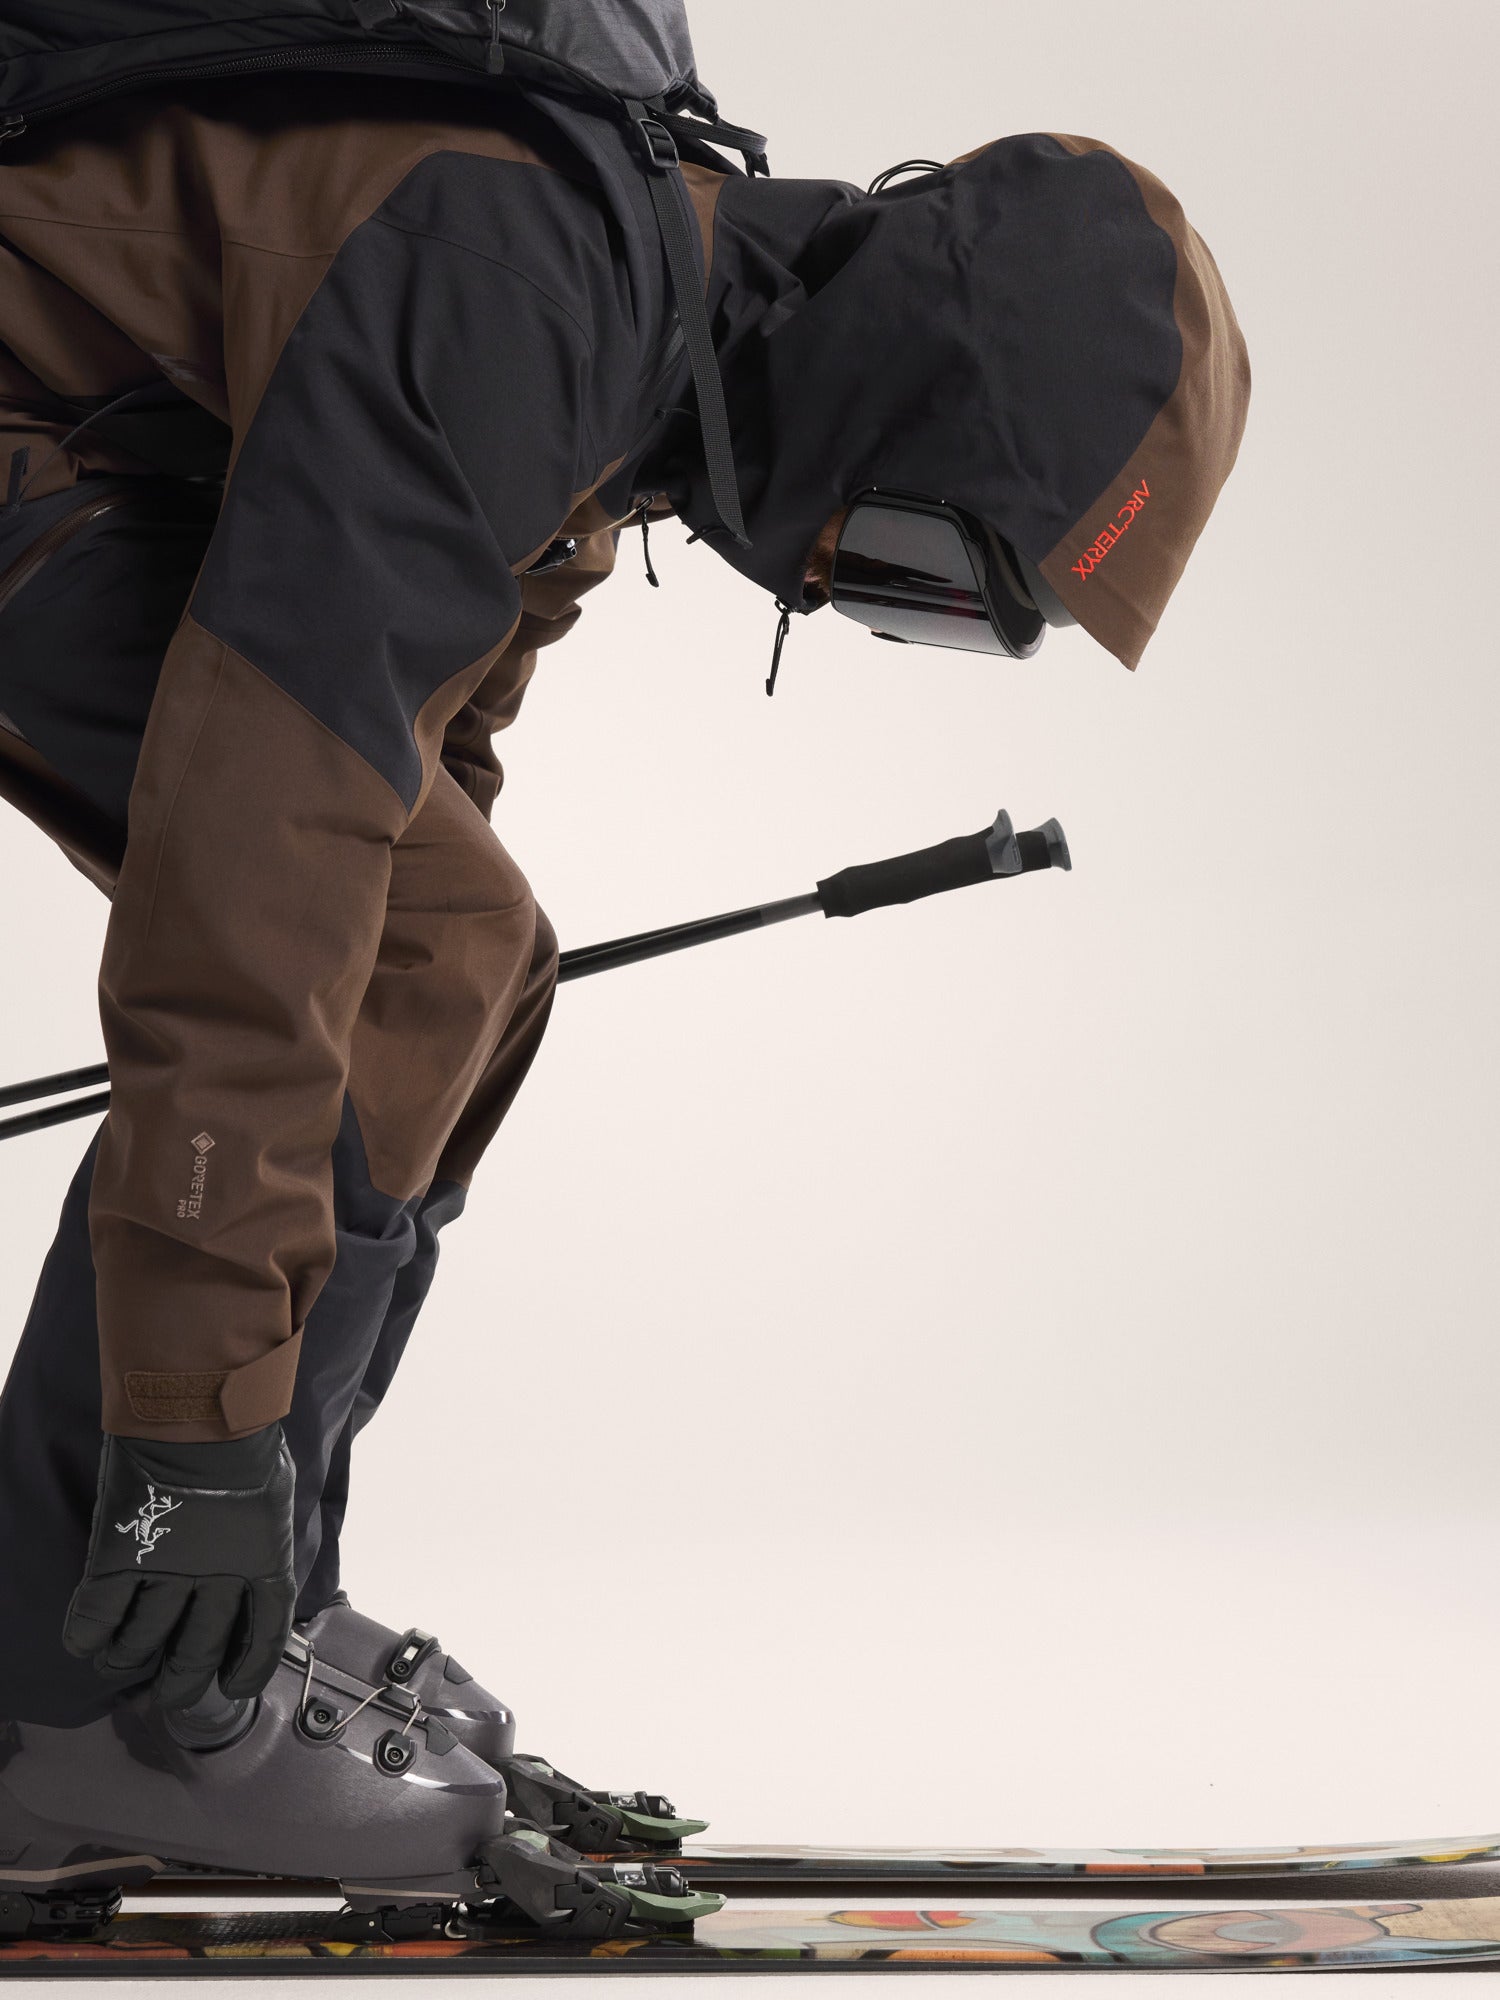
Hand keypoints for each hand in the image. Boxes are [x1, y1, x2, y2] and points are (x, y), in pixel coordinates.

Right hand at [63, 1423, 295, 1709]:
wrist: (201, 1408)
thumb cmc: (242, 1438)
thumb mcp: (270, 1493)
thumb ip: (259, 1536)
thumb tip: (250, 1559)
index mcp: (265, 1563)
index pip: (263, 1635)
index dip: (247, 1669)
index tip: (231, 1687)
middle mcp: (218, 1579)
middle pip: (196, 1655)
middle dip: (180, 1685)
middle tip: (166, 1693)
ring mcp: (166, 1571)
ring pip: (141, 1645)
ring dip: (127, 1662)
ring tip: (119, 1663)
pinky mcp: (119, 1557)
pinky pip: (96, 1617)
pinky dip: (87, 1636)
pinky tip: (86, 1640)